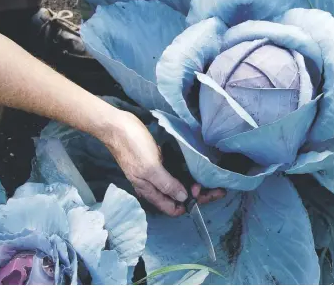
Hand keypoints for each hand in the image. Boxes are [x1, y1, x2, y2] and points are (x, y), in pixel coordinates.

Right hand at [103, 110, 225, 215]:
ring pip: (179, 185)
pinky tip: (196, 168)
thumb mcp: (150, 167)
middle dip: (198, 195)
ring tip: (209, 178)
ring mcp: (156, 173)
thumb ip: (166, 184)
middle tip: (216, 187)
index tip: (202, 192)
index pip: (174, 208)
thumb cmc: (132, 146)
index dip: (190, 204)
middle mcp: (154, 185)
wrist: (117, 126)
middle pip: (180, 198)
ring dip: (193, 184)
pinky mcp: (158, 161)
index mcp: (150, 190)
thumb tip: (183, 198)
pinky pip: (175, 172)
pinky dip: (187, 173)